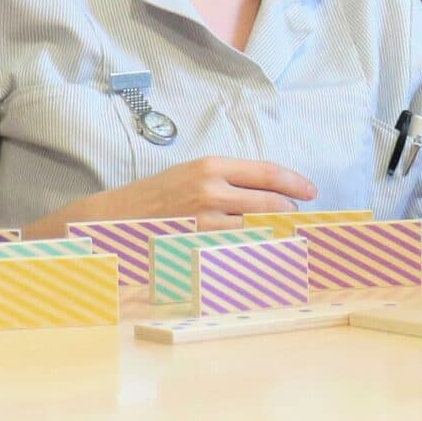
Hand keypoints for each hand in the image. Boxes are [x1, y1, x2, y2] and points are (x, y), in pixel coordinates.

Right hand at [30, 157, 318, 237]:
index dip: (296, 183)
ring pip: (258, 229)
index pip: (268, 173)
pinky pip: (236, 250)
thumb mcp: (190, 176)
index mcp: (211, 167)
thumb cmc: (153, 197)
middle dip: (289, 212)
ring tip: (282, 236)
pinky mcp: (196, 246)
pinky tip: (259, 254)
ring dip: (275, 234)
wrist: (110, 220)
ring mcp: (204, 222)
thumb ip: (228, 181)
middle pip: (270, 203)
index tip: (311, 191)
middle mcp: (211, 191)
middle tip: (297, 218)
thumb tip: (268, 191)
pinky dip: (252, 252)